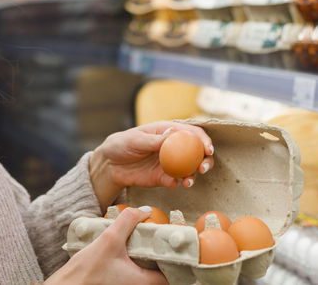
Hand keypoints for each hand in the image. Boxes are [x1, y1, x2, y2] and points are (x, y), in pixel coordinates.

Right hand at [46, 207, 167, 284]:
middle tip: (158, 241)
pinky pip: (134, 274)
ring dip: (146, 260)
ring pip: (146, 274)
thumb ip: (128, 222)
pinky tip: (126, 250)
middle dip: (160, 257)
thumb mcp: (109, 239)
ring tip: (143, 243)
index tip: (172, 246)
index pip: (171, 276)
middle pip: (160, 274)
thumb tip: (143, 210)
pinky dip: (134, 263)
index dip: (174, 261)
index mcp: (143, 282)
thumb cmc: (86, 272)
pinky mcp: (118, 283)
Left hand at [89, 122, 214, 211]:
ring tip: (190, 181)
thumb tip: (171, 134)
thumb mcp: (134, 139)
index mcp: (168, 132)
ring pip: (190, 169)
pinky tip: (177, 184)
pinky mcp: (164, 177)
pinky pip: (176, 181)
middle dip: (205, 160)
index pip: (191, 133)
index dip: (203, 140)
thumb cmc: (121, 145)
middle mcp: (173, 147)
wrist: (110, 165)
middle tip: (203, 167)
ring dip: (194, 175)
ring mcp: (170, 163)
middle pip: (197, 152)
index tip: (208, 149)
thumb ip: (153, 140)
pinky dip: (179, 183)